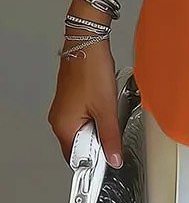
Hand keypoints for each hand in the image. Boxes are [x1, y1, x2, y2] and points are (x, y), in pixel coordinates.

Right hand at [48, 37, 122, 168]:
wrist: (88, 43)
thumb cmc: (92, 71)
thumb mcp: (106, 108)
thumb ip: (110, 137)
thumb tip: (113, 159)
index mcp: (63, 126)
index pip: (77, 158)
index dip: (95, 159)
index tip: (110, 155)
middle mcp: (60, 119)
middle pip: (81, 143)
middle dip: (99, 139)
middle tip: (112, 126)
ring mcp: (65, 108)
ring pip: (85, 128)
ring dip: (99, 124)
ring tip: (109, 109)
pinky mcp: (72, 98)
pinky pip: (85, 115)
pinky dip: (96, 113)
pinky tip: (106, 101)